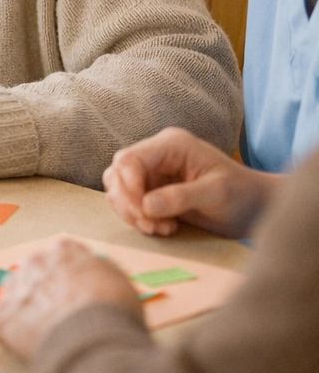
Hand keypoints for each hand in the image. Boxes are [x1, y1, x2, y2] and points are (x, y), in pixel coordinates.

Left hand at [0, 237, 141, 361]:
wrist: (94, 343)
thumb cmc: (114, 314)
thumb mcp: (118, 282)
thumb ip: (98, 274)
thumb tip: (92, 281)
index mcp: (63, 250)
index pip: (62, 257)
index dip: (70, 279)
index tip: (77, 294)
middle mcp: (35, 261)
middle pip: (36, 272)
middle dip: (45, 290)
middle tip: (62, 316)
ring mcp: (15, 288)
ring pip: (17, 295)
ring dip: (28, 309)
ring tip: (47, 333)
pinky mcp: (1, 317)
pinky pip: (4, 323)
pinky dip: (14, 334)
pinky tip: (33, 346)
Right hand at [103, 127, 281, 238]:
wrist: (255, 207)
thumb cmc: (242, 194)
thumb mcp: (216, 194)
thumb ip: (181, 197)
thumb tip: (146, 206)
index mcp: (171, 144)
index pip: (129, 159)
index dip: (128, 187)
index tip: (144, 214)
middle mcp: (156, 154)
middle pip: (118, 173)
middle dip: (128, 203)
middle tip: (150, 226)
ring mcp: (153, 172)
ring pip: (118, 188)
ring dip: (132, 212)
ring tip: (159, 228)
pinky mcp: (152, 190)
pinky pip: (129, 202)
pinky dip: (139, 218)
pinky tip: (162, 227)